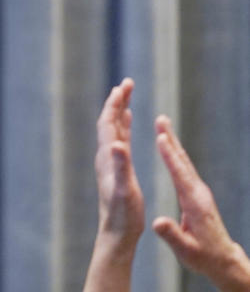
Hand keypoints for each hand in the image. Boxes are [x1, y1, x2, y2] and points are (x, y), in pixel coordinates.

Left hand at [95, 78, 144, 240]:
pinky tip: (127, 122)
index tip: (123, 87)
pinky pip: (118, 140)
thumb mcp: (125, 190)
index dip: (115, 105)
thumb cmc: (123, 213)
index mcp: (108, 157)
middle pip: (108, 122)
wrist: (117, 231)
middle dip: (117, 102)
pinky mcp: (116, 168)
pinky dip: (123, 126)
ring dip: (119, 111)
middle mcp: (105, 156)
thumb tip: (117, 144)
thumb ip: (121, 167)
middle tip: (128, 83)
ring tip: (126, 95)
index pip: (108, 124)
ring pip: (113, 129)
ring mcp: (110, 161)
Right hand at [153, 115, 249, 290]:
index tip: (160, 137)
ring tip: (162, 126)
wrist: (223, 260)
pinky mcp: (197, 194)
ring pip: (184, 162)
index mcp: (194, 204)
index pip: (180, 174)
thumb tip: (157, 222)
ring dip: (172, 143)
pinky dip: (174, 155)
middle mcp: (198, 193)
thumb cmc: (203, 256)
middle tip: (161, 119)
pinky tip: (169, 148)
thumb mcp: (185, 250)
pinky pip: (184, 169)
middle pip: (183, 161)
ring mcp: (199, 192)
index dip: (170, 156)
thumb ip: (171, 235)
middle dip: (170, 139)